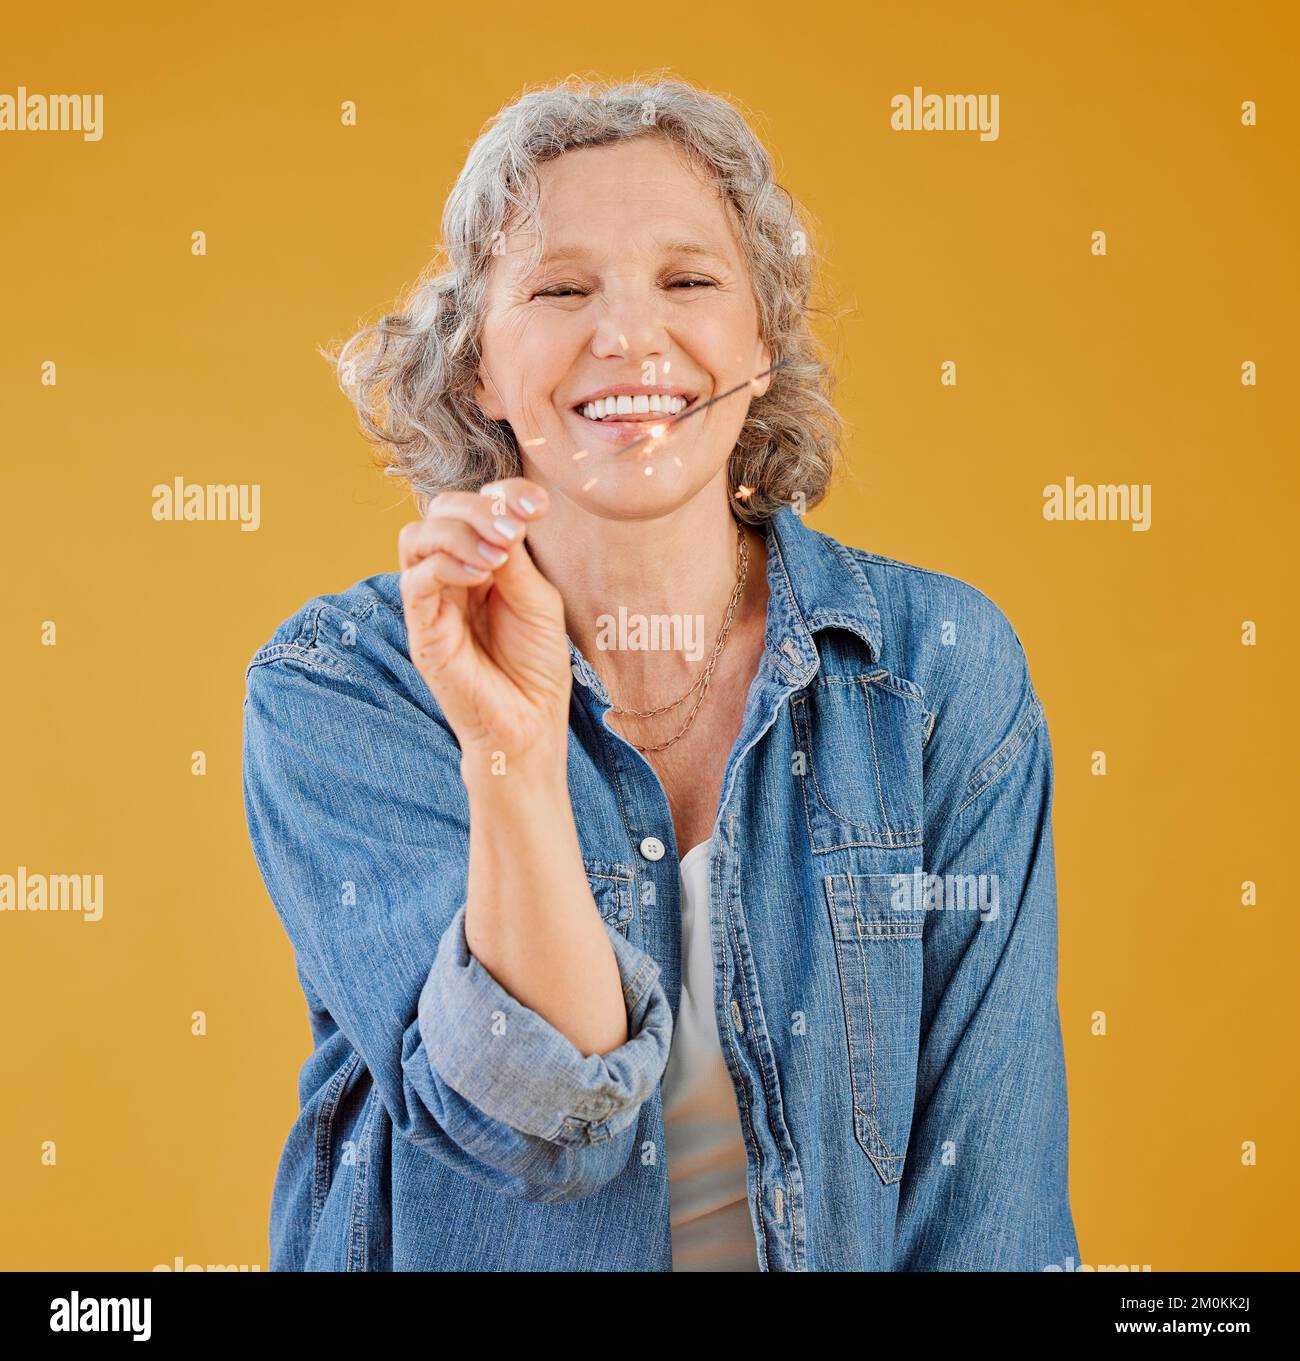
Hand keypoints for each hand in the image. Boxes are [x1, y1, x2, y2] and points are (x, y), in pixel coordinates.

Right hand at [398, 478, 569, 770]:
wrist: (528, 726)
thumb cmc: (537, 667)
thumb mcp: (538, 602)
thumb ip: (516, 560)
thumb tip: (499, 520)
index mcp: (486, 562)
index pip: (478, 505)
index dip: (503, 494)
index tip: (539, 505)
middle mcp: (454, 574)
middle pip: (441, 511)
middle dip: (478, 508)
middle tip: (513, 530)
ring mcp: (433, 601)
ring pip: (417, 536)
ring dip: (458, 531)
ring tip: (498, 553)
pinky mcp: (421, 630)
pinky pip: (414, 580)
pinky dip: (445, 564)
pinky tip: (480, 575)